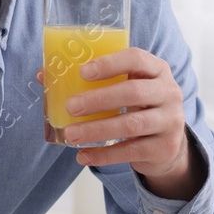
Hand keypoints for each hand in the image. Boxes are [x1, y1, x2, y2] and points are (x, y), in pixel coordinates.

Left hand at [53, 48, 202, 200]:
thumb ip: (89, 81)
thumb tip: (43, 75)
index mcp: (156, 70)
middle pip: (133, 92)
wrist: (165, 144)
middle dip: (98, 100)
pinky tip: (83, 155)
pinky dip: (104, 155)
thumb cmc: (135, 107)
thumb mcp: (121, 88)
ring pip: (131, 124)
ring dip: (96, 130)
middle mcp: (169, 92)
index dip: (109, 63)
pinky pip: (131, 151)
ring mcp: (170, 121)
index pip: (136, 58)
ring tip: (70, 134)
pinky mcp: (165, 147)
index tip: (82, 72)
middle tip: (70, 107)